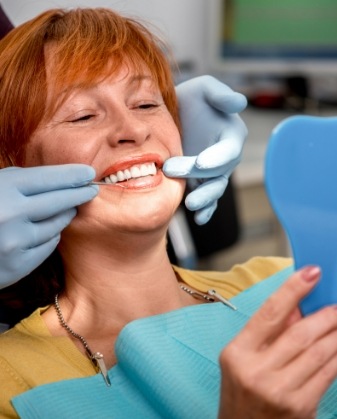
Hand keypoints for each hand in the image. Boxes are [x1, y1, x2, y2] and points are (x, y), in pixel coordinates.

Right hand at [0, 164, 97, 287]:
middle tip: (92, 189)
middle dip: (80, 193)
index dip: (72, 175)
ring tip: (69, 208)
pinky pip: (48, 245)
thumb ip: (19, 181)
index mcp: (3, 189)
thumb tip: (61, 179)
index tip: (88, 173)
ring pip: (57, 225)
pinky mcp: (18, 266)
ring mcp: (15, 242)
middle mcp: (10, 214)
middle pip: (60, 201)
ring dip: (65, 215)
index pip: (49, 178)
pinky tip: (49, 230)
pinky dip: (51, 236)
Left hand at [163, 75, 247, 224]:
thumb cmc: (191, 99)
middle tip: (172, 170)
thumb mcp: (204, 88)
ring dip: (205, 199)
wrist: (173, 115)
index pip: (229, 150)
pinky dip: (205, 210)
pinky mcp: (201, 182)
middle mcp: (225, 157)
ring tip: (191, 205)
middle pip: (218, 172)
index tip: (201, 162)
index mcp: (231, 135)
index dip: (217, 158)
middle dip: (198, 175)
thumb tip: (239, 103)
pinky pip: (207, 198)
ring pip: (214, 189)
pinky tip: (199, 218)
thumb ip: (220, 95)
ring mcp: (213, 172)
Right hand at [218, 266, 336, 417]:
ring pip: (319, 352)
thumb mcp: (243, 357)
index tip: (311, 272)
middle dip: (325, 315)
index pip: (269, 313)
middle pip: (300, 333)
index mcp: (237, 353)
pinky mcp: (300, 407)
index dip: (292, 289)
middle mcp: (256, 371)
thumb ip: (268, 331)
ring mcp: (279, 391)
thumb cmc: (241, 392)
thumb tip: (298, 305)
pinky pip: (328, 374)